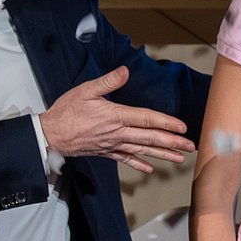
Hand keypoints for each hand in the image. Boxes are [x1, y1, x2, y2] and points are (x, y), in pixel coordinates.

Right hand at [40, 66, 195, 173]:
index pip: (148, 119)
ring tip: (180, 159)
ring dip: (163, 155)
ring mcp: (112, 144)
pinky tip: (149, 169)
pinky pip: (126, 159)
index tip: (183, 128)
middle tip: (191, 146)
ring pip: (143, 151)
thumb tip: (125, 71)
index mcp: (116, 116)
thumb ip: (108, 81)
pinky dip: (139, 164)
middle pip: (151, 138)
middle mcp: (118, 133)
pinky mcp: (105, 152)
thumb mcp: (86, 90)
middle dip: (173, 143)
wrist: (49, 135)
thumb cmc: (66, 111)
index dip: (167, 123)